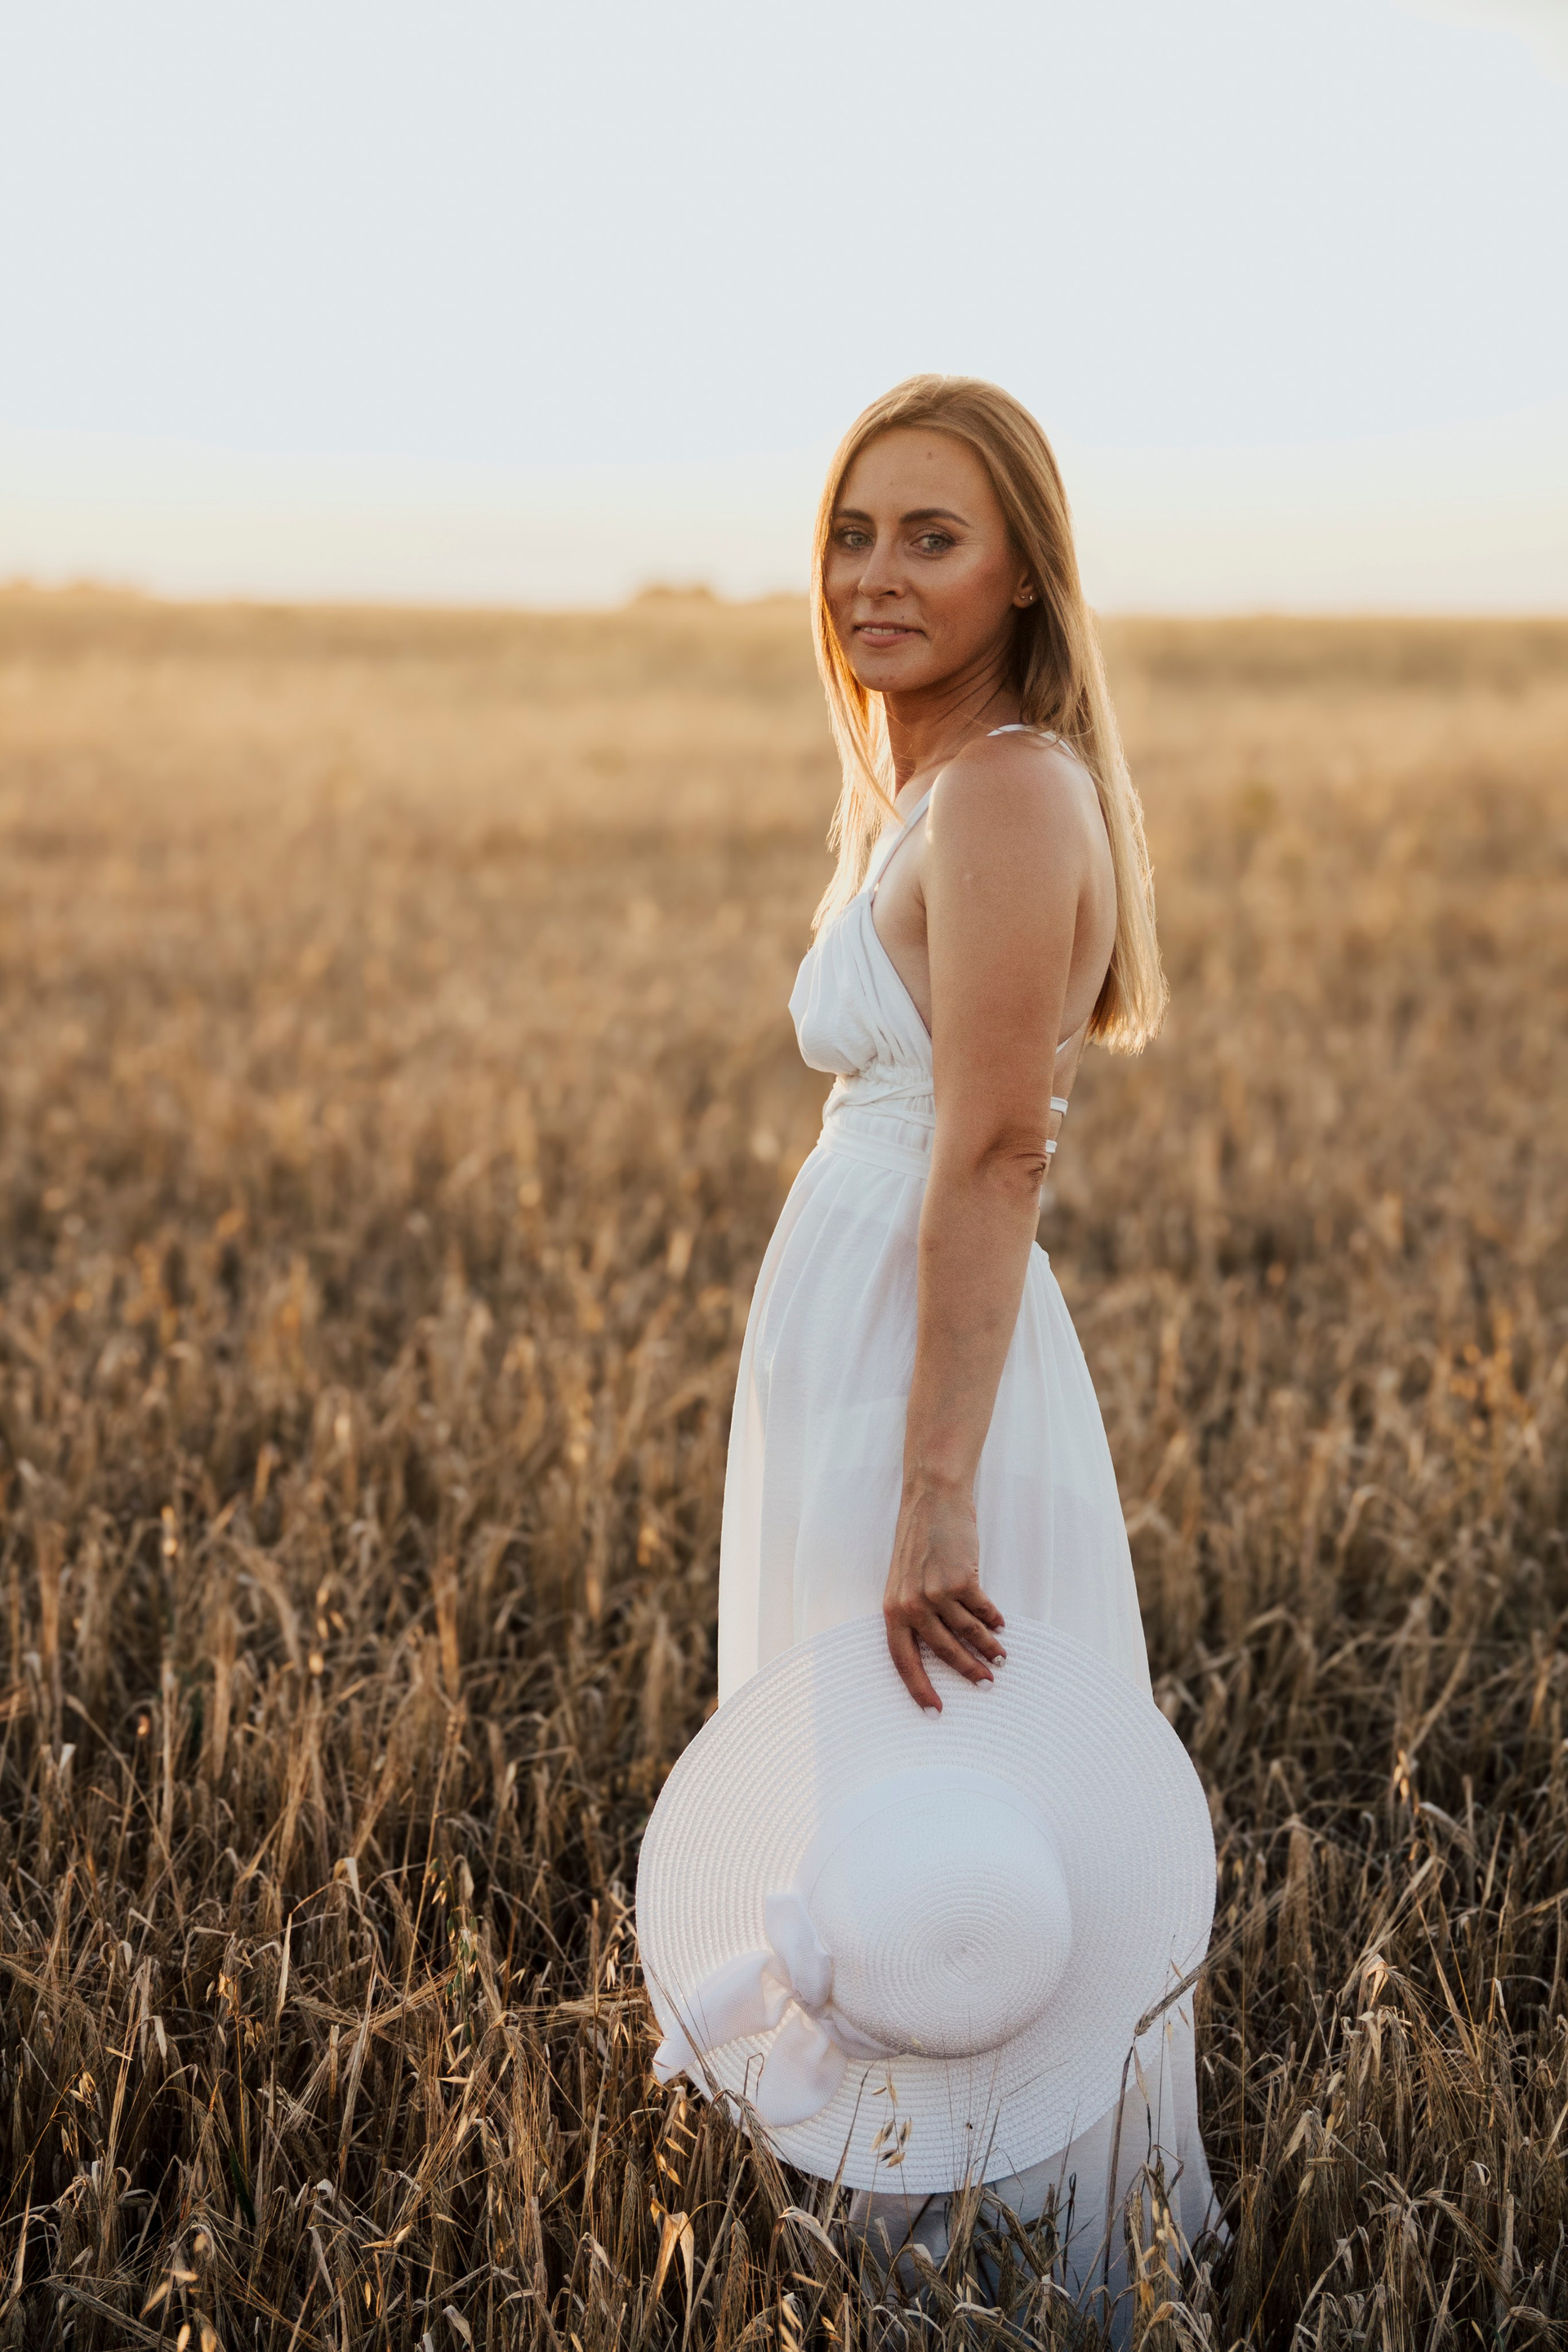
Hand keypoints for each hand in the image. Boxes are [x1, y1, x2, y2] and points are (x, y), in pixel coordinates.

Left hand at [882, 1481, 1005, 1710]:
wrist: (932, 1500)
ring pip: (968, 1634)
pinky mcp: (961, 1580)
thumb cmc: (920, 1541)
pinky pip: (982, 1610)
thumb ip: (916, 1612)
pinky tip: (1001, 1625)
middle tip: (986, 1686)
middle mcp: (911, 1605)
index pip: (902, 1661)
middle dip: (967, 1671)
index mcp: (892, 1609)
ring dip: (988, 1648)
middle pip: (943, 1652)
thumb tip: (943, 1648)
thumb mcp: (905, 1580)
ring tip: (1002, 1658)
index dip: (918, 1689)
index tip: (935, 1712)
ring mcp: (936, 1593)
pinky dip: (994, 1620)